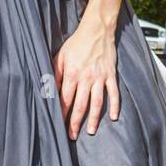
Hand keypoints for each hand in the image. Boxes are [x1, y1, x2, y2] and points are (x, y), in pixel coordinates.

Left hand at [53, 13, 119, 139]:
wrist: (96, 30)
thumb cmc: (76, 43)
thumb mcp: (61, 56)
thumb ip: (55, 74)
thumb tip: (50, 90)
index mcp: (72, 74)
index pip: (65, 99)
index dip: (62, 113)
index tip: (59, 124)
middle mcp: (86, 78)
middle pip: (80, 105)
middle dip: (75, 122)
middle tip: (72, 135)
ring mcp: (100, 77)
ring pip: (97, 102)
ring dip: (94, 118)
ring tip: (91, 131)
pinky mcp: (110, 75)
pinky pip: (113, 93)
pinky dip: (115, 105)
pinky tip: (114, 117)